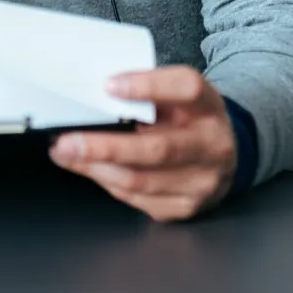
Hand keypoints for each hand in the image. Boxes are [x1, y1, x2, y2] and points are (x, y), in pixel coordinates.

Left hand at [49, 66, 237, 221]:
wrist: (227, 156)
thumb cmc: (190, 119)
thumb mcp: (178, 95)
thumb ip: (147, 93)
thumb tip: (95, 95)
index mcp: (208, 105)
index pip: (184, 88)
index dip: (147, 85)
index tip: (108, 86)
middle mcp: (211, 145)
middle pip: (157, 148)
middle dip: (105, 146)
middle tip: (66, 141)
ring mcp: (201, 181)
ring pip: (141, 180)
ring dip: (95, 168)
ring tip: (66, 153)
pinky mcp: (185, 206)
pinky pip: (137, 198)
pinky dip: (106, 182)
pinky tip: (88, 168)